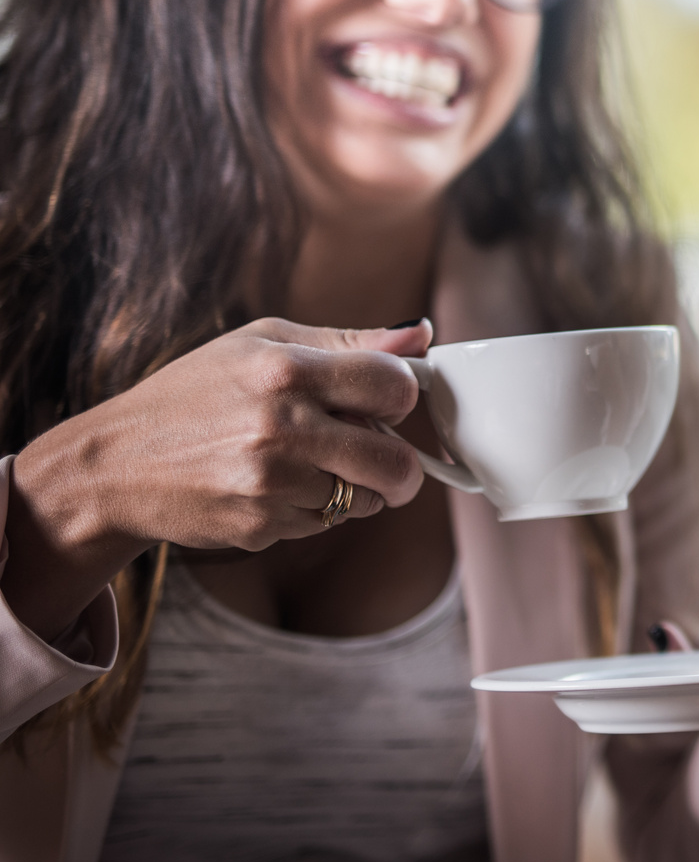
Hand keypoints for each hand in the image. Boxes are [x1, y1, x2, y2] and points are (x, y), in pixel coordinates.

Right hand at [4, 318, 429, 638]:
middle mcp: (280, 428)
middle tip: (384, 457)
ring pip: (364, 499)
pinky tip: (278, 486)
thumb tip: (419, 333)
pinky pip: (325, 523)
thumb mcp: (262, 343)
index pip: (394, 385)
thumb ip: (348, 342)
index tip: (389, 401)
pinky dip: (316, 509)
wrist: (116, 465)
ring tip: (311, 463)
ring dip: (354, 487)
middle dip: (402, 466)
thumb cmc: (194, 394)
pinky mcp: (261, 528)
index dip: (403, 395)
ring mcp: (270, 484)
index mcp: (284, 370)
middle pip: (394, 461)